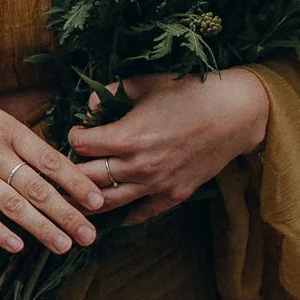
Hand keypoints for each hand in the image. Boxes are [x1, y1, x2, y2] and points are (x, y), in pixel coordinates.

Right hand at [0, 73, 104, 256]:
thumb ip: (18, 135)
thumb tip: (51, 155)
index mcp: (8, 130)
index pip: (50, 160)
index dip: (76, 183)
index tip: (98, 201)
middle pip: (38, 187)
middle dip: (68, 213)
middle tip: (90, 235)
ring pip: (13, 205)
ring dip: (41, 228)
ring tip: (63, 246)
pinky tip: (17, 247)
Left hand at [66, 68, 269, 224]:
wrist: (236, 114)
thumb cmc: (189, 92)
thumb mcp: (143, 83)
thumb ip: (110, 93)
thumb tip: (88, 108)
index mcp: (126, 136)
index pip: (80, 145)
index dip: (73, 136)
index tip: (76, 132)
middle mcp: (137, 166)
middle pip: (88, 179)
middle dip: (71, 174)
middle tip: (63, 172)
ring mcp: (156, 185)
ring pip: (109, 202)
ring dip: (88, 203)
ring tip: (73, 203)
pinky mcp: (173, 196)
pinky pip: (141, 213)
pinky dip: (125, 216)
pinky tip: (114, 217)